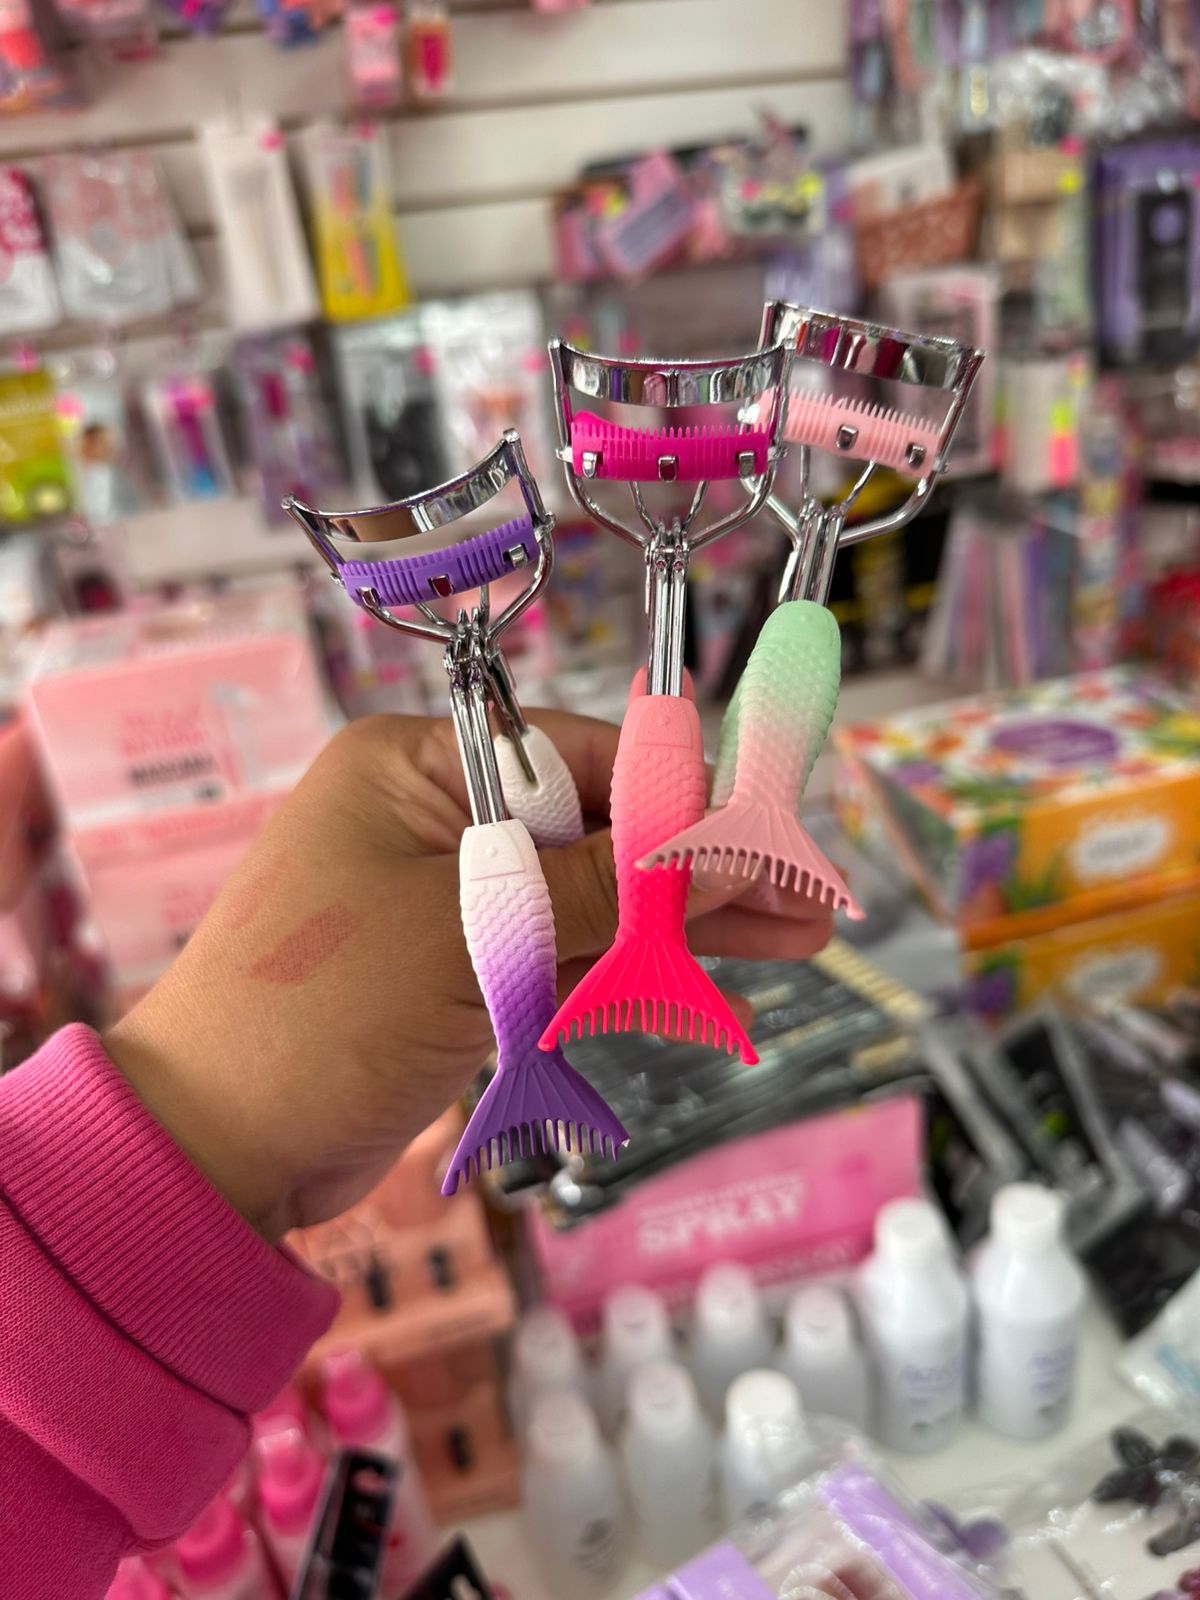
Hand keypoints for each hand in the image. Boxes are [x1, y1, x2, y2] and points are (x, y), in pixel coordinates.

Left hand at [105, 711, 833, 1240]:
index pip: (580, 759)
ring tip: (797, 940)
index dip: (684, 797)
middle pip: (597, 831)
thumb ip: (605, 892)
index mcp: (414, 768)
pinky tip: (706, 988)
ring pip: (590, 903)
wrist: (214, 1154)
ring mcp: (446, 904)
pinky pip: (560, 961)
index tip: (773, 830)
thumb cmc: (318, 1015)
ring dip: (683, 928)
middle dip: (701, 869)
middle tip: (808, 897)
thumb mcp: (474, 933)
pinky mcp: (455, 978)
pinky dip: (629, 978)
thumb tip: (718, 855)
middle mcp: (433, 821)